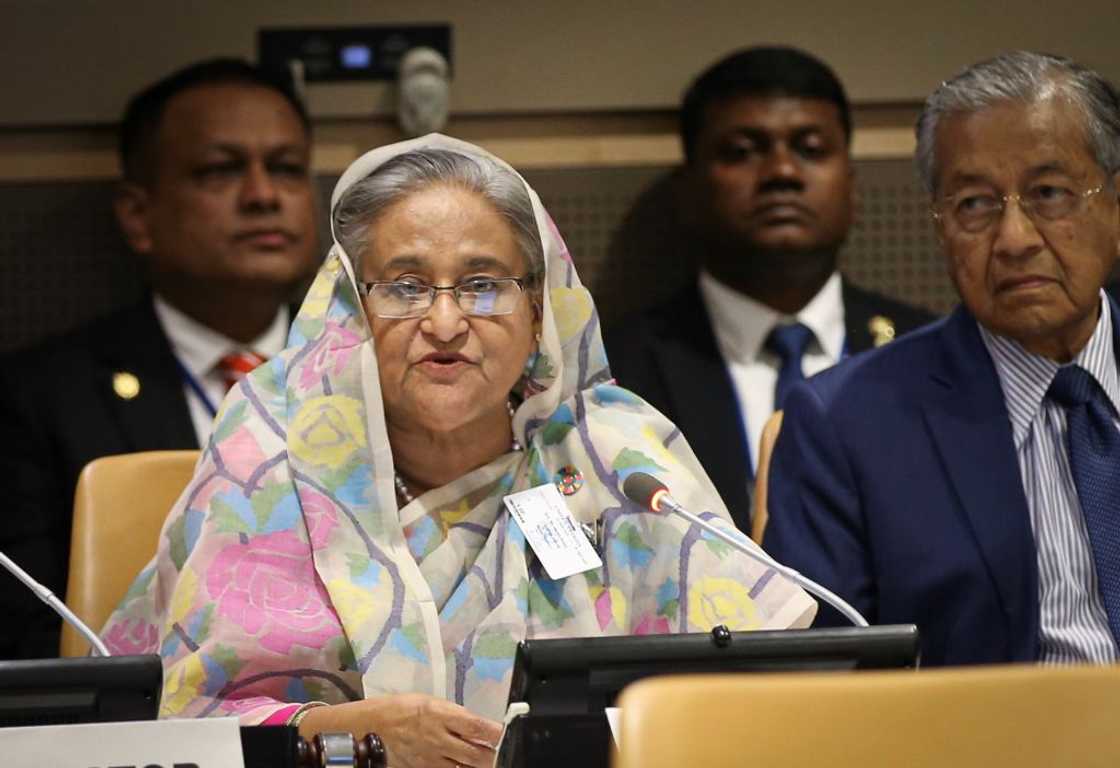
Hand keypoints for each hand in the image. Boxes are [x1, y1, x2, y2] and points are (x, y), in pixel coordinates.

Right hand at [299, 693, 502, 767]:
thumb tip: (476, 726)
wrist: (368, 727)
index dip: (497, 733)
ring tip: (490, 762)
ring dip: (479, 765)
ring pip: (465, 767)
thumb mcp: (429, 702)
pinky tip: (464, 767)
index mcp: (443, 714)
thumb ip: (453, 716)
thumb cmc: (400, 708)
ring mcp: (432, 758)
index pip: (478, 727)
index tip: (509, 734)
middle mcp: (440, 738)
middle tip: (504, 753)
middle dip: (494, 756)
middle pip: (477, 753)